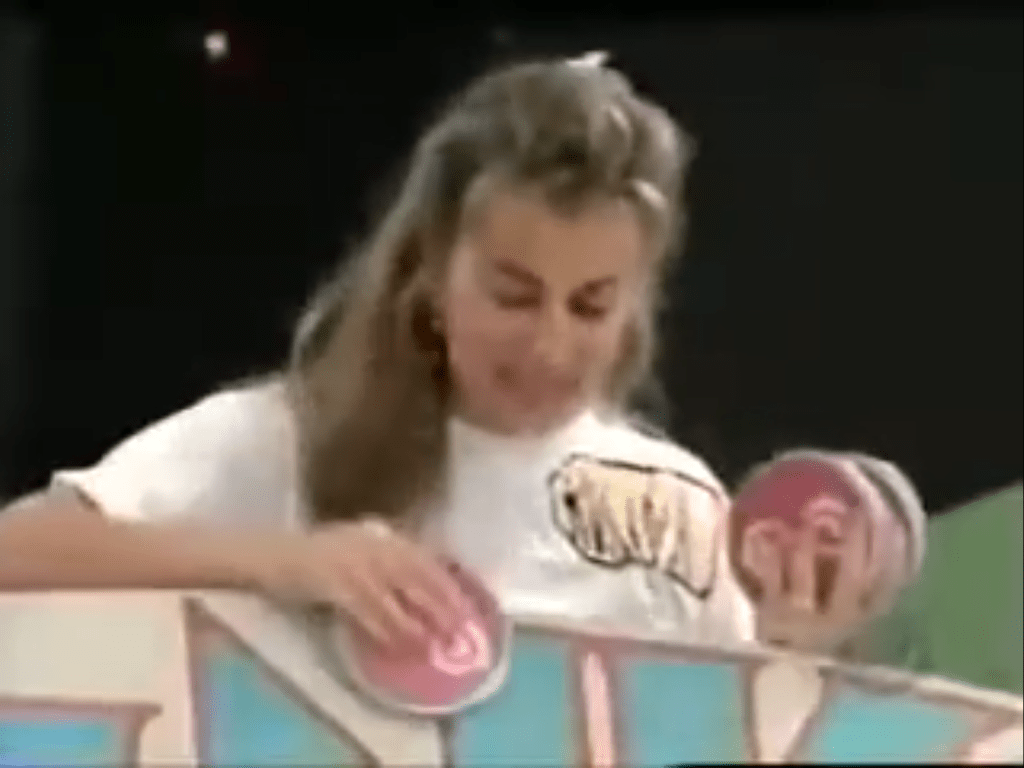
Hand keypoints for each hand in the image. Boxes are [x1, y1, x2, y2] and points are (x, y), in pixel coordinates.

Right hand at [264, 520, 471, 649]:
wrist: (269, 554)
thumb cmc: (310, 554)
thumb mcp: (354, 544)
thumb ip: (384, 556)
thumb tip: (418, 582)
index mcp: (380, 536)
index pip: (423, 559)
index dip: (447, 583)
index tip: (466, 605)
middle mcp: (373, 544)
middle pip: (419, 576)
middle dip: (442, 604)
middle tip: (460, 630)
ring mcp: (355, 562)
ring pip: (398, 596)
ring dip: (419, 623)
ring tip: (434, 645)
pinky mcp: (337, 583)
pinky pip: (370, 611)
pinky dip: (388, 630)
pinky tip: (399, 645)